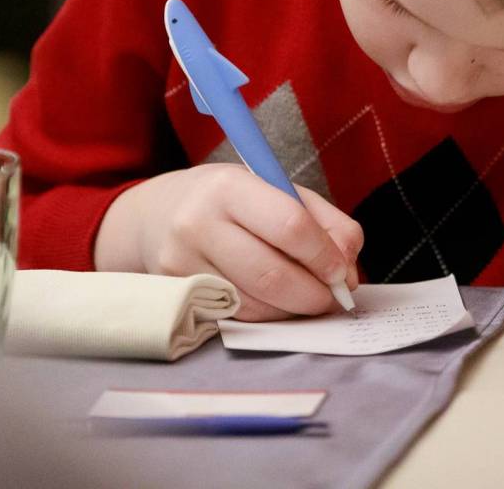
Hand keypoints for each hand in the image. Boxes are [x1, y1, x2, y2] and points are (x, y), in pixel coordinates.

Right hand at [94, 164, 363, 320]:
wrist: (155, 215)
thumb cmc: (228, 201)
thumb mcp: (275, 190)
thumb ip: (324, 222)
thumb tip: (349, 271)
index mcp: (228, 187)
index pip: (290, 226)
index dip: (325, 255)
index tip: (341, 269)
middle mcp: (198, 224)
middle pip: (272, 275)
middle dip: (315, 294)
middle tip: (333, 297)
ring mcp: (182, 263)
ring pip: (255, 304)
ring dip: (293, 310)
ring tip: (306, 298)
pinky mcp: (178, 293)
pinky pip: (237, 316)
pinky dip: (268, 315)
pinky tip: (275, 302)